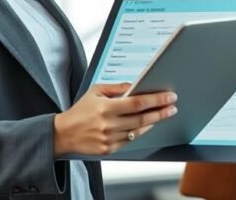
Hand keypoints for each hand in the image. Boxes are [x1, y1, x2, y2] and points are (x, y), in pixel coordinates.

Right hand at [53, 83, 177, 156]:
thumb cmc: (80, 110)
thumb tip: (136, 85)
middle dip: (161, 112)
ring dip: (153, 122)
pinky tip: (147, 125)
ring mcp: (109, 139)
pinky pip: (130, 140)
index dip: (156, 100)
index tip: (170, 96)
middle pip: (142, 118)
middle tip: (173, 106)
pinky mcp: (108, 149)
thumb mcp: (96, 91)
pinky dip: (140, 132)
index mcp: (105, 108)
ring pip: (138, 131)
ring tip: (163, 114)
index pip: (137, 103)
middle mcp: (108, 125)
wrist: (62, 134)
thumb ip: (117, 88)